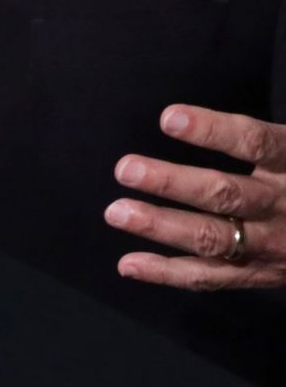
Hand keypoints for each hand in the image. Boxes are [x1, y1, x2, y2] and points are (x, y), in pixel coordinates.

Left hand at [104, 104, 285, 288]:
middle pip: (226, 193)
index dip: (211, 130)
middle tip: (125, 169)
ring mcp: (272, 245)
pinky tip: (128, 263)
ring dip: (161, 227)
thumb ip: (260, 133)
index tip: (167, 117)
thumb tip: (191, 109)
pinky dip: (167, 274)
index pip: (254, 141)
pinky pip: (211, 277)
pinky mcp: (259, 275)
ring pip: (213, 238)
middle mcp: (283, 205)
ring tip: (116, 212)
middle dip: (172, 182)